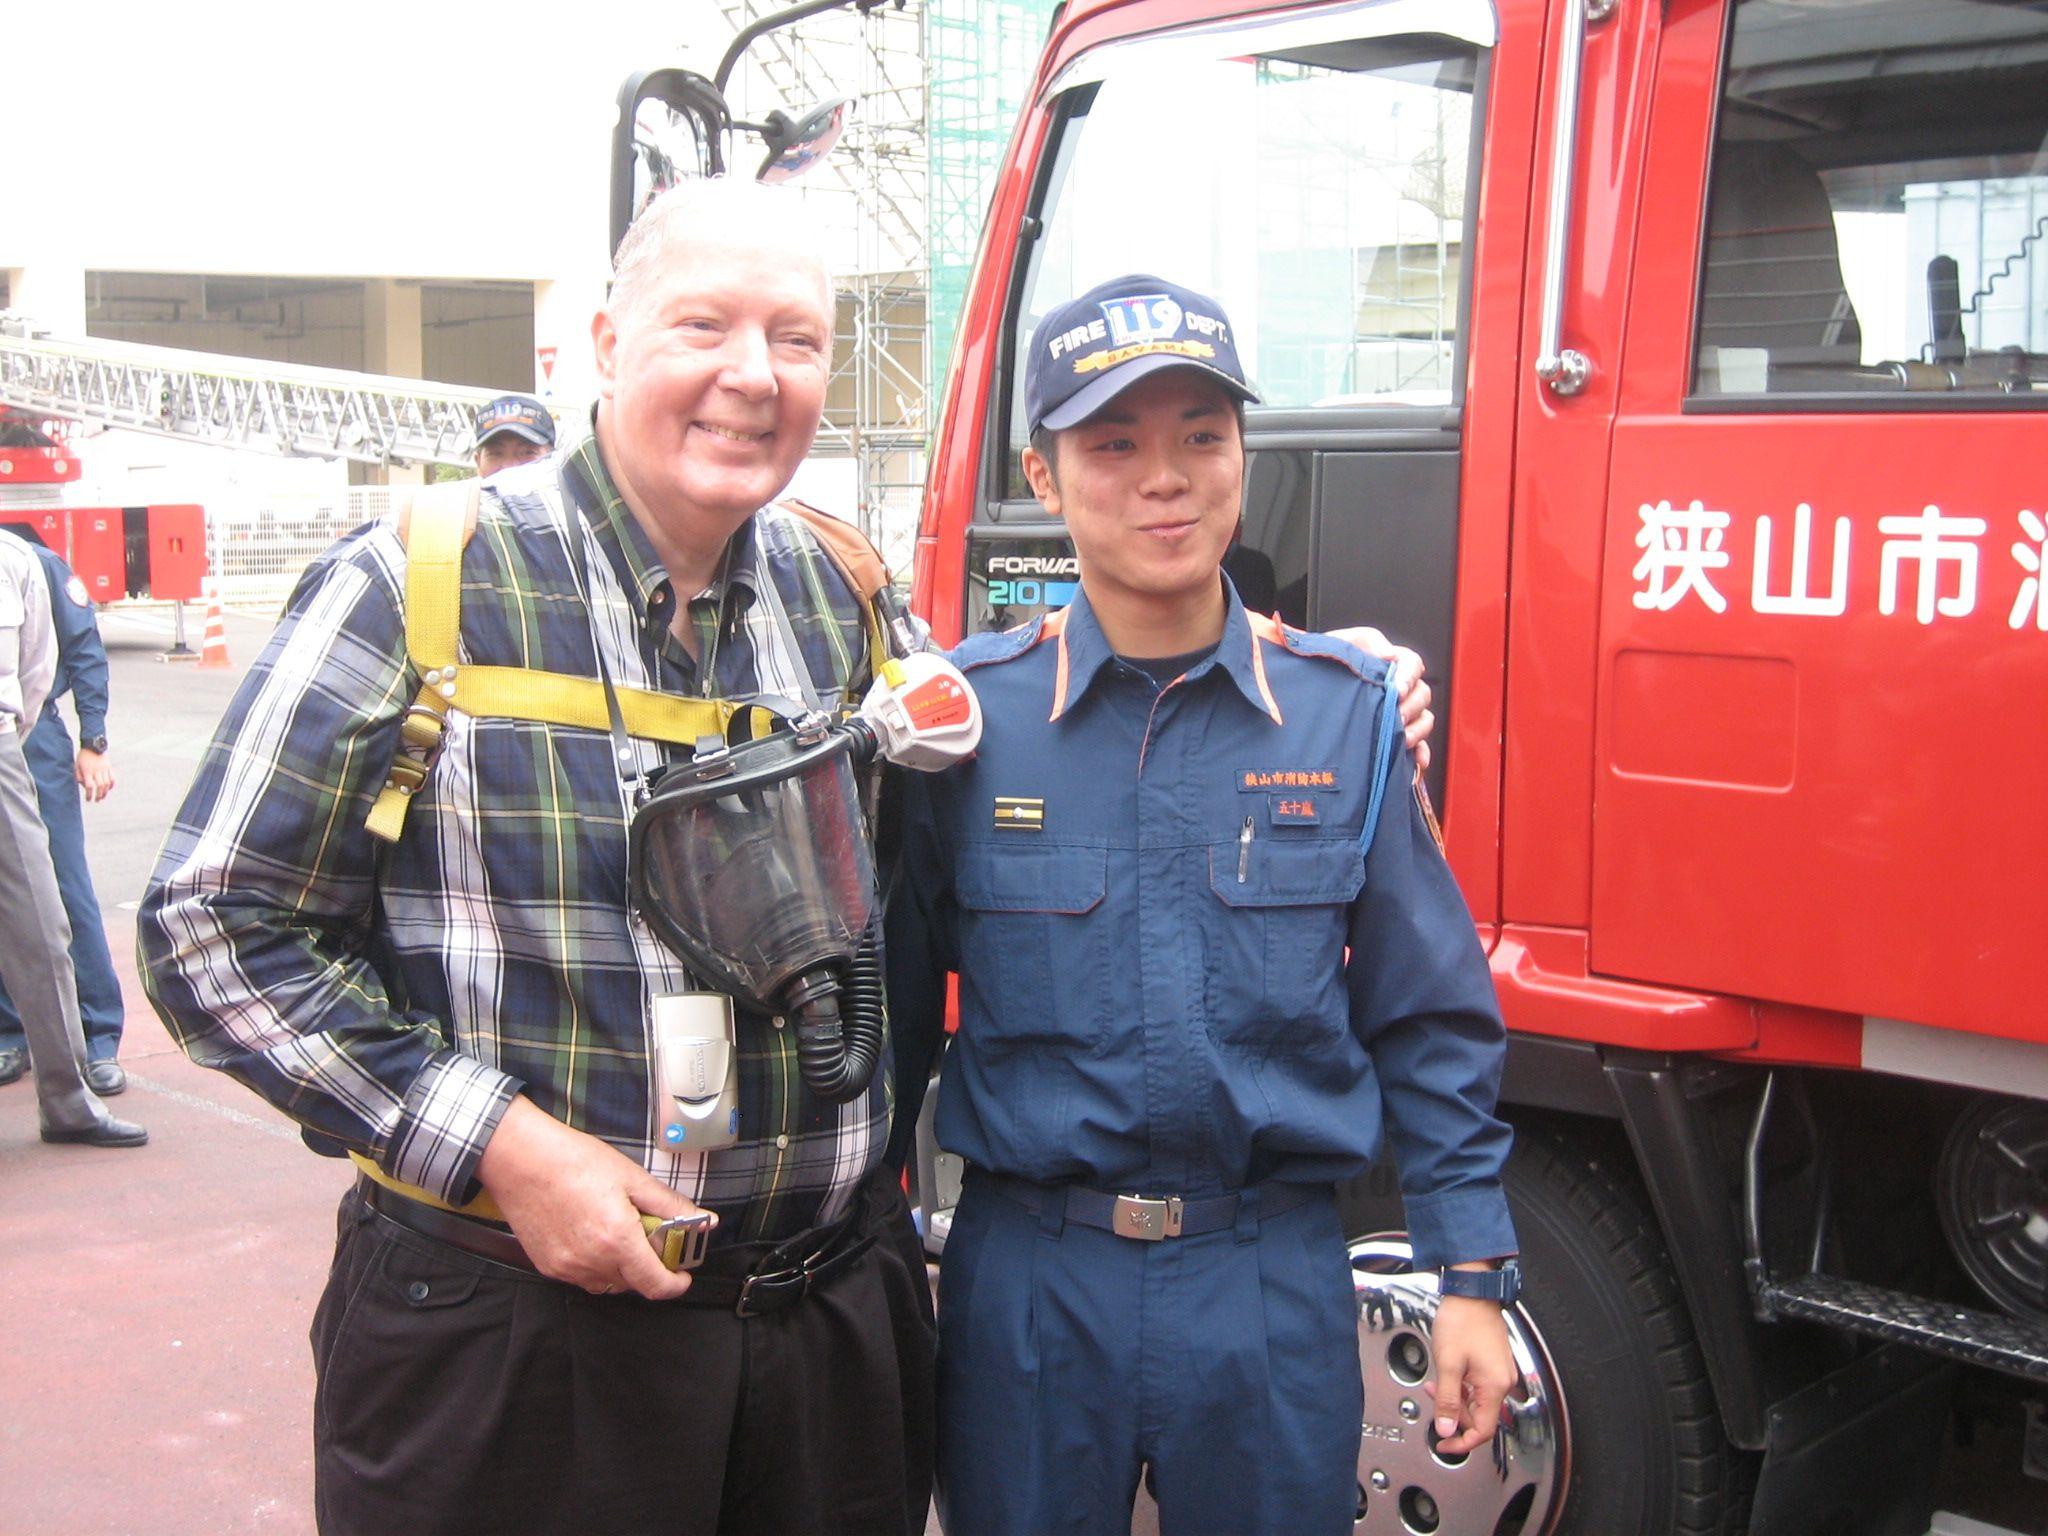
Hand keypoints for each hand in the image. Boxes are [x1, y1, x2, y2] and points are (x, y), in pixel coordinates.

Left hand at [76, 748, 114, 801]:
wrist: (93, 745)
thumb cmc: (83, 756)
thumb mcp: (76, 765)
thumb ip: (79, 776)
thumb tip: (84, 785)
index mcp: (87, 771)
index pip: (89, 786)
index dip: (89, 794)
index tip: (88, 799)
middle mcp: (97, 771)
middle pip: (100, 786)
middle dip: (98, 795)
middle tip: (96, 800)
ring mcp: (104, 769)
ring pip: (107, 783)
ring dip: (105, 792)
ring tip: (102, 796)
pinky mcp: (109, 767)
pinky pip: (112, 778)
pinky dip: (112, 785)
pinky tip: (109, 788)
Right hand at [475, 1095, 712, 1300]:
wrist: (520, 1159)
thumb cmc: (573, 1161)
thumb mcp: (632, 1178)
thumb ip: (671, 1205)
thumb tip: (705, 1220)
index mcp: (617, 1240)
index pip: (656, 1285)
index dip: (676, 1284)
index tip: (683, 1273)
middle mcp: (591, 1261)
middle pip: (633, 1284)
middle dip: (649, 1267)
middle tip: (651, 1239)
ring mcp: (567, 1267)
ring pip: (608, 1284)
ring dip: (622, 1268)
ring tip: (620, 1234)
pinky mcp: (548, 1266)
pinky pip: (582, 1277)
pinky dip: (596, 1265)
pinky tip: (594, 1236)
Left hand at [1328, 626, 1434, 770]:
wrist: (1307, 685)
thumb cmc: (1327, 663)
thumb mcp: (1344, 643)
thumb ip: (1369, 642)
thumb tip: (1389, 653)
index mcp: (1391, 664)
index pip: (1413, 665)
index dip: (1409, 677)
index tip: (1397, 690)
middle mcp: (1400, 690)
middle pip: (1422, 695)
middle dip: (1411, 707)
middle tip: (1396, 717)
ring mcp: (1399, 713)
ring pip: (1423, 720)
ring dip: (1416, 731)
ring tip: (1400, 739)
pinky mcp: (1393, 736)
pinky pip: (1418, 746)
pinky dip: (1420, 754)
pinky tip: (1415, 761)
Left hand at [1425, 1293, 1518, 1455]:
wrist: (1471, 1292)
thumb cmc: (1462, 1321)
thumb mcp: (1448, 1364)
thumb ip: (1446, 1400)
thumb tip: (1445, 1429)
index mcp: (1494, 1386)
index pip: (1484, 1431)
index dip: (1462, 1442)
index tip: (1444, 1444)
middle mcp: (1502, 1382)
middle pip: (1479, 1416)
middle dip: (1453, 1412)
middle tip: (1433, 1396)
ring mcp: (1500, 1372)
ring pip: (1476, 1401)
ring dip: (1455, 1398)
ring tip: (1436, 1382)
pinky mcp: (1494, 1364)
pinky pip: (1478, 1387)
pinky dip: (1461, 1386)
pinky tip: (1448, 1374)